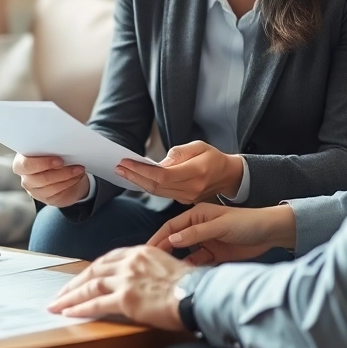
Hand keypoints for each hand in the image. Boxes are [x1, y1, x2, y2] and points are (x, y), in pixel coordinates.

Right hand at [13, 154, 88, 206]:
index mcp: (21, 162)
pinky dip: (70, 183)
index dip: (42, 163)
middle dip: (60, 172)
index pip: (25, 165)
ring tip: (79, 170)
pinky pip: (58, 193)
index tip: (60, 160)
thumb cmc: (53, 156)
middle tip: (75, 166)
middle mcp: (26, 178)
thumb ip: (51, 148)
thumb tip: (63, 145)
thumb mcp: (51, 149)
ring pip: (51, 187)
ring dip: (68, 177)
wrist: (62, 172)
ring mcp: (35, 191)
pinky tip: (77, 177)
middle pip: (40, 178)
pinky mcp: (46, 199)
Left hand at [47, 246, 192, 329]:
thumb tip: (147, 280)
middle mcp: (130, 262)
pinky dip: (80, 308)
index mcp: (140, 252)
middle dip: (74, 283)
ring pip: (90, 286)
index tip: (82, 278)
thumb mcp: (169, 267)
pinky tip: (69, 313)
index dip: (92, 270)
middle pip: (93, 270)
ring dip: (70, 296)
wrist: (198, 295)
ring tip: (57, 305)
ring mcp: (126, 280)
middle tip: (60, 293)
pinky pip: (96, 304)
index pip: (108, 259)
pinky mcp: (126, 299)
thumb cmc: (191, 286)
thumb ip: (151, 269)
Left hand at [115, 140, 242, 203]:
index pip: (163, 175)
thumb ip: (179, 153)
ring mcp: (187, 197)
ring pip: (157, 192)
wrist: (228, 176)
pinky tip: (136, 178)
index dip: (142, 170)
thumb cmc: (213, 157)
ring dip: (138, 182)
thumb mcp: (199, 146)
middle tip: (118, 167)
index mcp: (196, 172)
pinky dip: (147, 186)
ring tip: (123, 172)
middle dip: (135, 176)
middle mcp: (191, 188)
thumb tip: (159, 163)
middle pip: (156, 186)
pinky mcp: (184, 200)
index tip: (126, 162)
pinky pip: (162, 194)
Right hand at [147, 203, 294, 265]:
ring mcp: (206, 243)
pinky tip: (186, 277)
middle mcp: (198, 228)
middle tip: (150, 266)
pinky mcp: (215, 256)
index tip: (146, 250)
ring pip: (186, 254)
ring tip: (166, 275)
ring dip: (178, 263)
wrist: (271, 233)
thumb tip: (173, 240)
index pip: (171, 226)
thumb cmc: (247, 222)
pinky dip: (193, 270)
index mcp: (197, 215)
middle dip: (163, 252)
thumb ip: (197, 232)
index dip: (158, 238)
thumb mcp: (220, 225)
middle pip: (175, 241)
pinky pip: (199, 264)